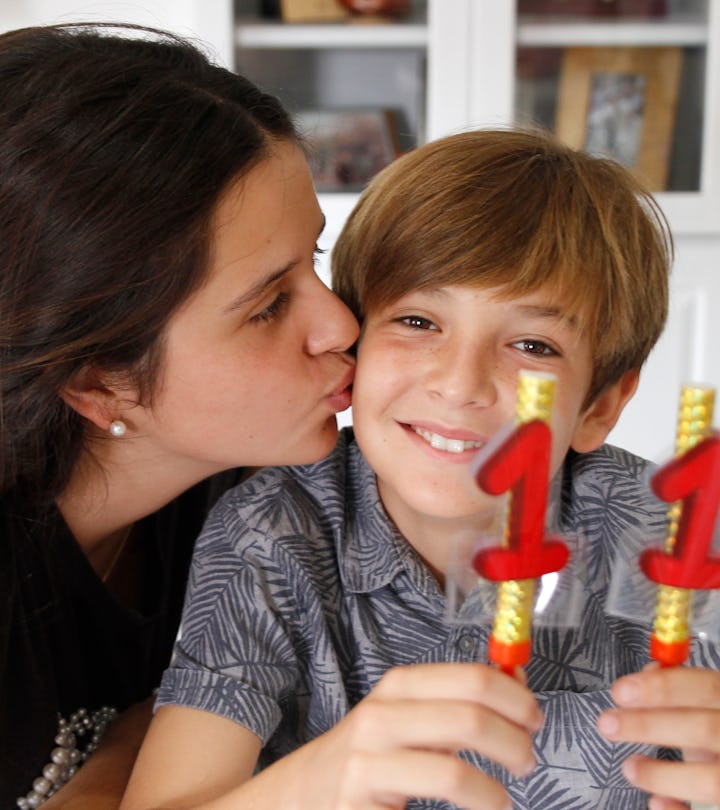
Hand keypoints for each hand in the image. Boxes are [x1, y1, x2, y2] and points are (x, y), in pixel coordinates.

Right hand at [250, 662, 541, 809]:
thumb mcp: (407, 713)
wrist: (300, 793)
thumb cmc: (370, 754)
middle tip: (527, 761)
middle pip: (468, 720)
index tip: (535, 718)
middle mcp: (380, 719)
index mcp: (398, 686)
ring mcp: (367, 767)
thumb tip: (517, 680)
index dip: (516, 698)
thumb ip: (455, 698)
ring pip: (452, 774)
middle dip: (514, 743)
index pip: (473, 679)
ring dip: (493, 793)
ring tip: (501, 801)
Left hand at [597, 663, 719, 809]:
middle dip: (649, 725)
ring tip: (628, 767)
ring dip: (660, 774)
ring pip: (711, 781)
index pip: (706, 688)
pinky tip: (655, 802)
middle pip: (704, 729)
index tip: (620, 691)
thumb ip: (679, 690)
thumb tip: (647, 674)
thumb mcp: (706, 707)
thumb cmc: (718, 732)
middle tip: (608, 723)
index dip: (663, 688)